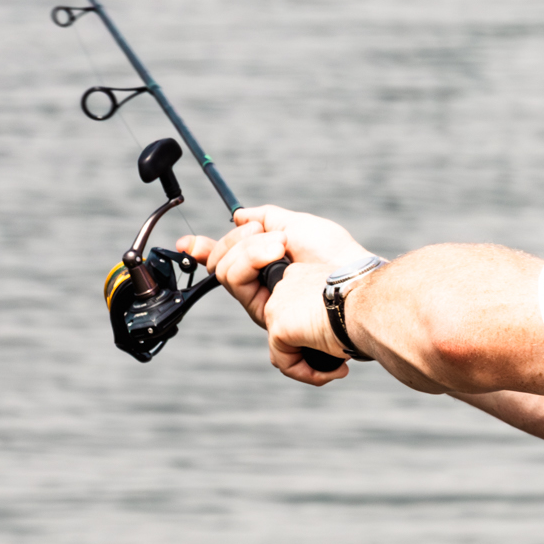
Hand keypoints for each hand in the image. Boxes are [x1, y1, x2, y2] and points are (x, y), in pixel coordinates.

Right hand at [176, 205, 370, 385]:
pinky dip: (252, 263)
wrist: (357, 282)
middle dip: (239, 241)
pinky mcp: (274, 329)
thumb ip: (268, 219)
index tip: (186, 242)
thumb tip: (238, 215)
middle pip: (223, 266)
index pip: (228, 263)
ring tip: (281, 247)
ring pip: (228, 275)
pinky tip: (276, 259)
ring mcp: (268, 312)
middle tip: (273, 236)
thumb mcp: (301, 226)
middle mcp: (264, 294)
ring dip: (250, 249)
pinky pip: (239, 289)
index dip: (204, 251)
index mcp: (267, 273)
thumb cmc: (338, 257)